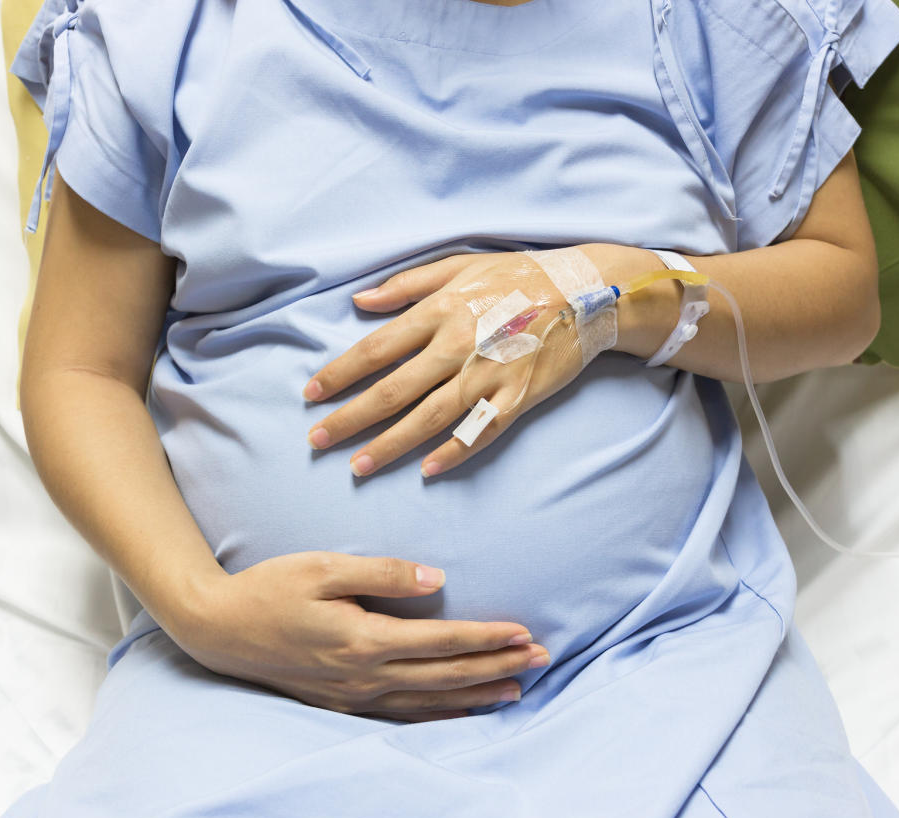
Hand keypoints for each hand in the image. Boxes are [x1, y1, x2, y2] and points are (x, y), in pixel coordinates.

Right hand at [164, 551, 549, 721]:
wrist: (219, 629)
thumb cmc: (270, 589)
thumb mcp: (323, 567)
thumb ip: (384, 573)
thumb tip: (438, 580)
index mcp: (363, 639)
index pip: (442, 641)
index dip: (486, 638)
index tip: (524, 632)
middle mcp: (364, 675)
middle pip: (445, 675)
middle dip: (497, 667)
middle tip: (542, 659)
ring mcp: (353, 696)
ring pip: (430, 701)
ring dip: (477, 694)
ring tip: (517, 689)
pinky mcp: (342, 703)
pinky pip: (403, 715)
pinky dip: (439, 715)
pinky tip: (461, 711)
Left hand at [303, 250, 588, 476]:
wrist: (587, 292)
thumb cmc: (519, 275)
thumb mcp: (460, 266)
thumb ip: (407, 285)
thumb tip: (359, 301)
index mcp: (440, 311)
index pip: (376, 349)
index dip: (339, 374)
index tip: (310, 394)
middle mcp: (458, 345)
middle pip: (393, 391)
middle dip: (350, 418)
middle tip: (318, 440)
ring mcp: (489, 375)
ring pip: (429, 418)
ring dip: (390, 445)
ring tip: (358, 466)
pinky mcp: (518, 397)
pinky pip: (480, 431)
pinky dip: (454, 452)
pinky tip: (428, 470)